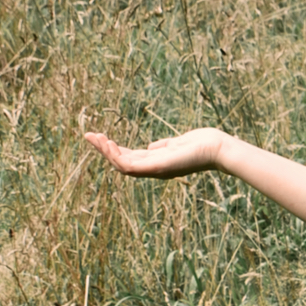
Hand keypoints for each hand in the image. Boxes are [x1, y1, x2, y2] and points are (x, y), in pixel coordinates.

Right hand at [84, 127, 226, 179]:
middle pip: (121, 163)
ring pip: (122, 166)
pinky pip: (130, 166)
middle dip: (103, 150)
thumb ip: (162, 147)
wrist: (218, 148)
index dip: (113, 149)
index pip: (130, 158)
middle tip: (88, 135)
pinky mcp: (157, 167)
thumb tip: (151, 147)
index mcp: (157, 163)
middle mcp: (154, 169)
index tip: (99, 137)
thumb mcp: (176, 144)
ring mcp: (155, 170)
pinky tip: (108, 143)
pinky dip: (117, 156)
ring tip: (95, 137)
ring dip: (106, 152)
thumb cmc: (202, 144)